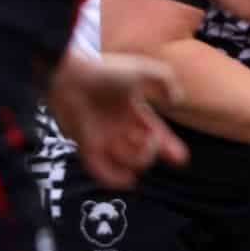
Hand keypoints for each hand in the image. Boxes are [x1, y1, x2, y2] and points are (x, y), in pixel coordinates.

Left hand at [50, 51, 187, 187]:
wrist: (69, 74)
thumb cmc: (104, 71)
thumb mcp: (143, 69)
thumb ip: (166, 80)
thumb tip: (176, 100)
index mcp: (133, 111)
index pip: (156, 135)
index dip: (169, 147)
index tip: (180, 158)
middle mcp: (119, 127)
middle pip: (142, 151)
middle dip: (152, 152)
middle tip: (153, 142)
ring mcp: (102, 137)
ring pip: (125, 161)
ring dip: (137, 162)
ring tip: (140, 156)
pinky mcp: (86, 145)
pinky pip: (100, 170)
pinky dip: (113, 178)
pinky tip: (128, 180)